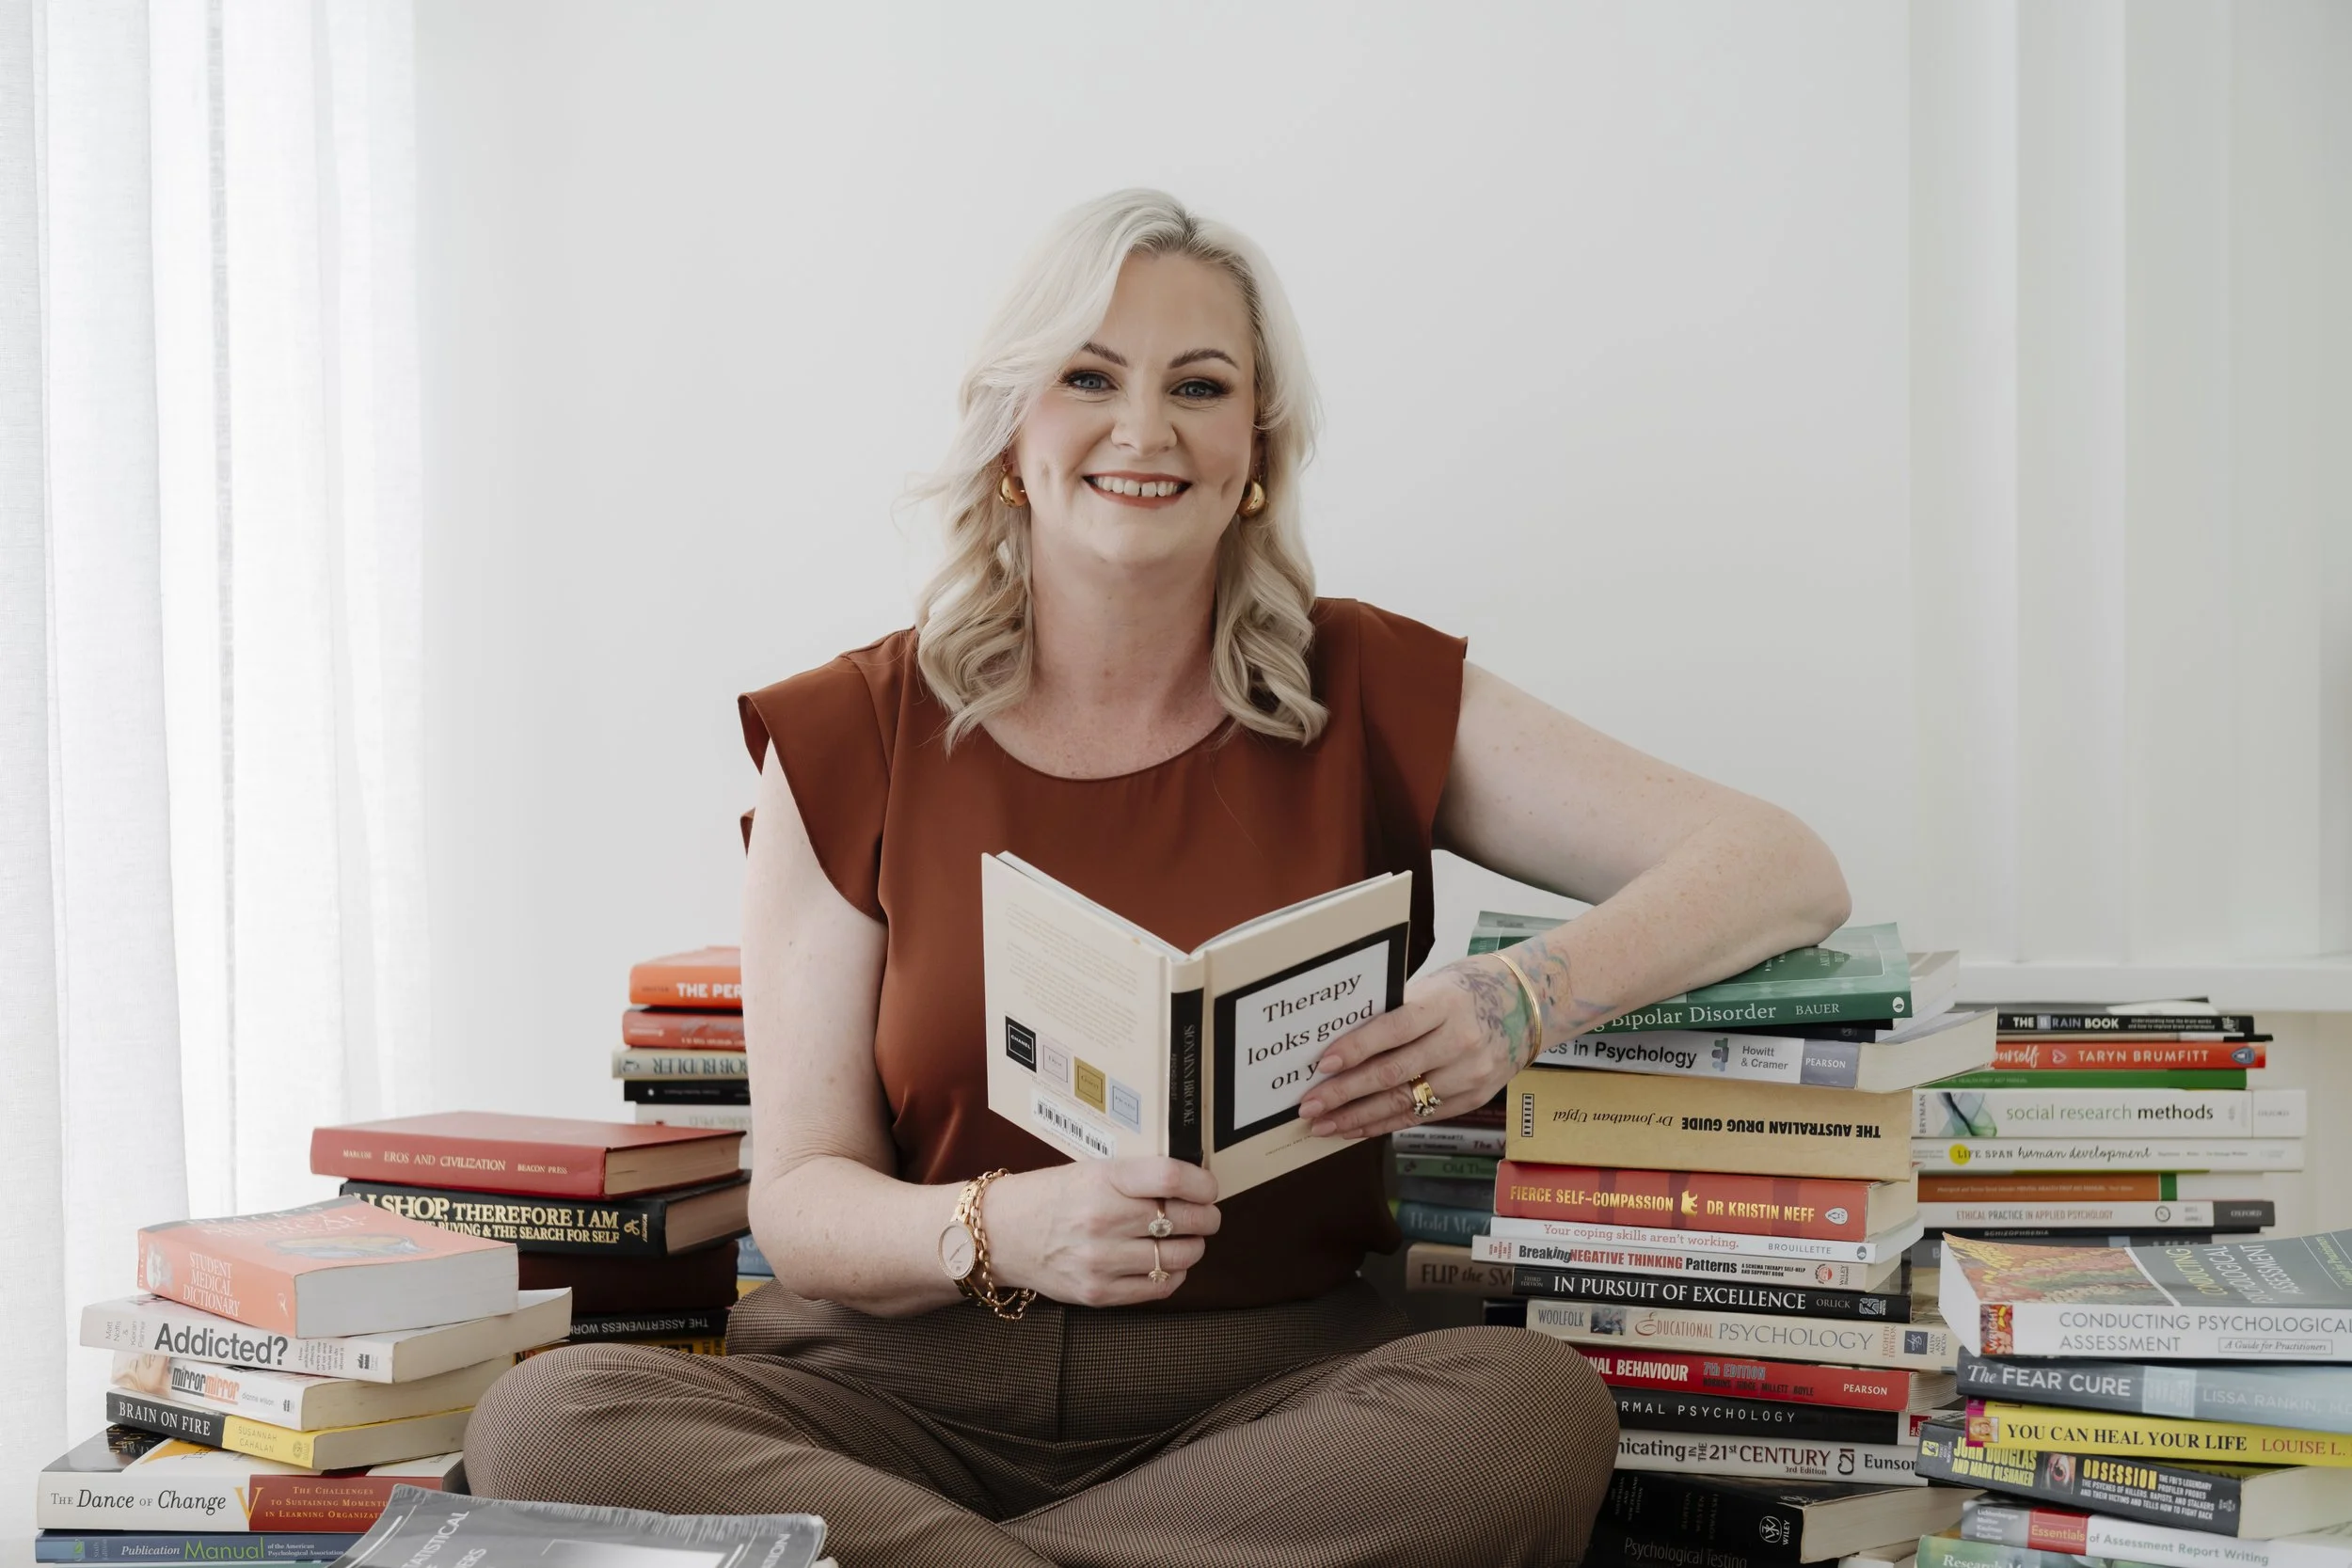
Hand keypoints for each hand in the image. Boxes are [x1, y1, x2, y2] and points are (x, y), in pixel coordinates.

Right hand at [982, 1157, 1219, 1307]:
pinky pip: (1159, 1287)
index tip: (1209, 1187)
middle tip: (1206, 1214)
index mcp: (1103, 1179)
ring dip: (1193, 1247)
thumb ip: (1137, 1177)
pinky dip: (1174, 1274)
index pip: (1172, 1178)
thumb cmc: (1050, 1197)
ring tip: (1187, 1238)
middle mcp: (1103, 1220)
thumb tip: (1193, 1184)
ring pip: (1178, 1257)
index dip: (1203, 1184)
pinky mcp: (1098, 1292)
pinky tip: (1167, 1262)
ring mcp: (1101, 1260)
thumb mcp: (1092, 1170)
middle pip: (1184, 1220)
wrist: (1000, 1233)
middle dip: (1207, 1217)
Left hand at [1297, 951, 1564, 1139]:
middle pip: (1393, 1073)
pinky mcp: (1473, 1098)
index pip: (1393, 1029)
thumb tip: (1339, 1034)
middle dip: (1345, 1093)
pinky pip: (1421, 1117)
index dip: (1355, 1048)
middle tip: (1309, 1105)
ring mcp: (1470, 1075)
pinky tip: (1357, 1129)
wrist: (1529, 1004)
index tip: (1321, 1064)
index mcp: (1446, 1004)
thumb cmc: (1470, 988)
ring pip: (1404, 1102)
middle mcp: (1460, 1042)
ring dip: (1358, 1117)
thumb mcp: (1435, 985)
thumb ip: (1395, 1009)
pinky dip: (1384, 1124)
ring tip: (1324, 1125)